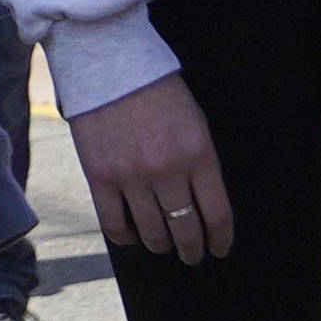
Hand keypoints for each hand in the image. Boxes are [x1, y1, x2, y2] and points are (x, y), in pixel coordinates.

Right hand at [75, 68, 233, 261]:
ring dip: (160, 244)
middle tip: (191, 255)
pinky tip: (129, 235)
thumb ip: (200, 163)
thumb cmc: (156, 92)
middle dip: (192, 249)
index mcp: (198, 156)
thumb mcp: (194, 124)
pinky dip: (124, 236)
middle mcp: (168, 171)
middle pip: (186, 229)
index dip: (220, 239)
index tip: (218, 249)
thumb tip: (200, 203)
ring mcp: (132, 176)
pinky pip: (114, 222)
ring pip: (152, 232)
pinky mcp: (100, 175)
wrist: (108, 64)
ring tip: (161, 244)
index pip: (217, 215)